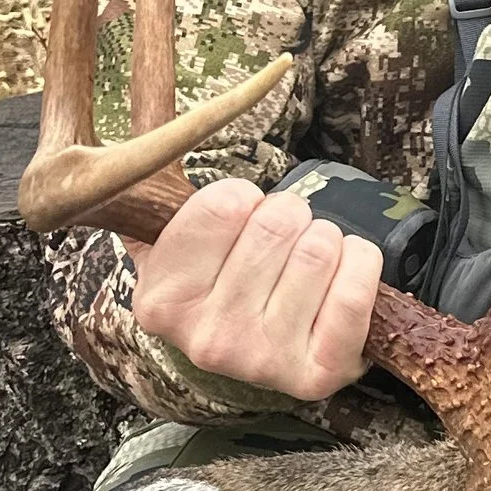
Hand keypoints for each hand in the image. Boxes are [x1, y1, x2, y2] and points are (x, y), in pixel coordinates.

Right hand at [132, 178, 383, 402]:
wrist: (255, 353)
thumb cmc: (218, 280)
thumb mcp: (170, 237)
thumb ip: (149, 188)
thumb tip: (128, 116)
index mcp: (160, 299)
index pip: (225, 202)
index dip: (243, 199)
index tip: (237, 221)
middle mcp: (204, 337)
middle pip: (280, 220)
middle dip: (288, 217)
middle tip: (278, 246)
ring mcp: (261, 360)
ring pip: (321, 245)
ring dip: (325, 239)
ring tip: (304, 265)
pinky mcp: (317, 374)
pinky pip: (359, 286)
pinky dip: (361, 264)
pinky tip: (342, 275)